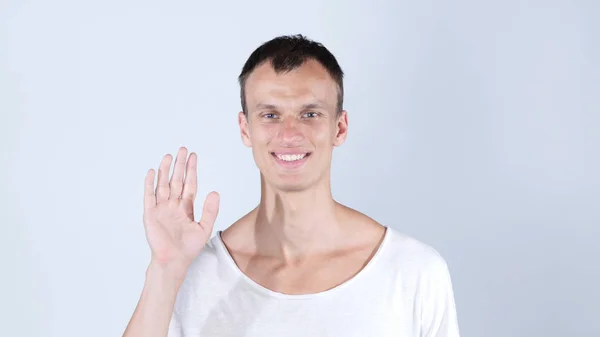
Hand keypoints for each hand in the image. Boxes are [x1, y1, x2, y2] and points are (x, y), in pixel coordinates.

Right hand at [143, 147, 219, 268]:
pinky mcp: (151, 214)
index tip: (193, 156)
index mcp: (186, 207)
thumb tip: (215, 192)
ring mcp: (161, 209)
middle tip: (182, 149)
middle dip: (179, 165)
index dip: (191, 170)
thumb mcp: (204, 228)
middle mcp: (173, 205)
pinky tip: (152, 172)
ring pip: (163, 185)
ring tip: (169, 156)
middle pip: (176, 180)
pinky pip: (149, 196)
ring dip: (165, 171)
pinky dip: (150, 184)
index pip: (189, 184)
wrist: (174, 261)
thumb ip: (210, 210)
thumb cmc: (189, 248)